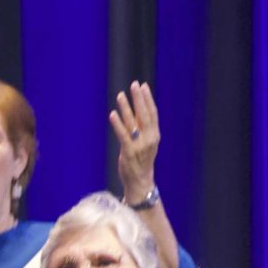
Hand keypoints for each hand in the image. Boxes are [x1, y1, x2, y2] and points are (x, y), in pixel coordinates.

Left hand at [109, 81, 161, 199]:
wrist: (140, 182)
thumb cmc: (141, 161)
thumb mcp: (146, 142)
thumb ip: (143, 128)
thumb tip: (138, 109)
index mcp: (155, 135)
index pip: (152, 113)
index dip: (148, 99)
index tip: (143, 86)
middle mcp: (149, 139)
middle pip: (145, 115)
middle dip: (139, 99)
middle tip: (134, 85)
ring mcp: (140, 146)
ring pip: (133, 123)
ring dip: (126, 108)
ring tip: (120, 95)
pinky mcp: (129, 152)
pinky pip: (123, 135)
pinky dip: (118, 124)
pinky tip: (112, 114)